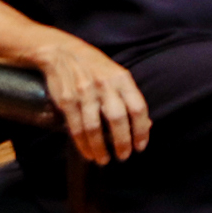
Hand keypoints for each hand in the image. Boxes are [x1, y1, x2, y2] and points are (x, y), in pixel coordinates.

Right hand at [34, 35, 149, 164]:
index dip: (141, 129)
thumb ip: (130, 99)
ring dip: (99, 148)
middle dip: (122, 142)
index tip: (141, 146)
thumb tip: (147, 125)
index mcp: (123, 79)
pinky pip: (76, 127)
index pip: (138, 107)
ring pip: (93, 127)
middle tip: (124, 156)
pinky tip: (88, 153)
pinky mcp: (67, 100)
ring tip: (104, 160)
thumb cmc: (97, 68)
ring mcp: (85, 93)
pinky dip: (82, 144)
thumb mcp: (118, 77)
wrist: (64, 52)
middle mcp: (105, 85)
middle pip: (117, 119)